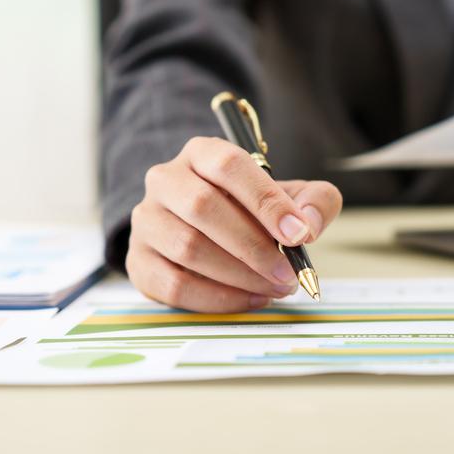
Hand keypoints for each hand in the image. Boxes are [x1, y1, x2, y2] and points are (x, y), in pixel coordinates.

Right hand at [127, 137, 342, 312]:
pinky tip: (251, 299)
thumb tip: (310, 223)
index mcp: (201, 153)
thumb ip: (314, 201)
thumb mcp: (291, 197)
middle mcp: (165, 180)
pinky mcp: (138, 261)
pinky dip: (218, 298)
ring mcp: (146, 221)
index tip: (299, 233)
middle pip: (203, 207)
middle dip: (253, 246)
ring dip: (239, 275)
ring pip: (187, 248)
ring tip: (275, 288)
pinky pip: (174, 285)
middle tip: (288, 272)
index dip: (265, 200)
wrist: (207, 234)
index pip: (229, 165)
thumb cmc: (251, 211)